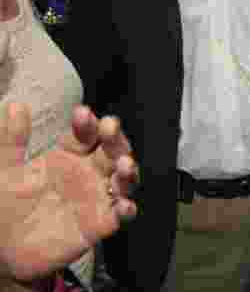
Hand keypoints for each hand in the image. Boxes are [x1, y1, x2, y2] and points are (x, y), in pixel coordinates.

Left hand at [0, 103, 137, 281]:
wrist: (4, 251)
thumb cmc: (6, 208)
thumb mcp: (5, 171)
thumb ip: (11, 140)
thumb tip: (15, 105)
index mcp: (67, 156)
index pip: (85, 133)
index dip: (86, 123)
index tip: (81, 114)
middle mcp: (87, 173)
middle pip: (112, 150)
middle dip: (116, 138)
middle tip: (111, 128)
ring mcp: (96, 198)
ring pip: (123, 179)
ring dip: (128, 170)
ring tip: (124, 165)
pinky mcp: (99, 225)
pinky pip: (118, 216)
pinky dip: (126, 210)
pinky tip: (124, 206)